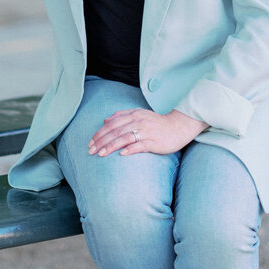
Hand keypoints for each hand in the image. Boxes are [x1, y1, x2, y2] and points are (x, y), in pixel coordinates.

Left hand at [88, 108, 207, 156]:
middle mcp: (138, 121)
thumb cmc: (157, 123)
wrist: (178, 127)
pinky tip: (121, 154)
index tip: (90, 143)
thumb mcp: (139, 114)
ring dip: (111, 146)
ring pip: (124, 138)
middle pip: (115, 131)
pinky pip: (140, 145)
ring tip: (100, 154)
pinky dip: (130, 149)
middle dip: (101, 141)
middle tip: (90, 150)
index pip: (112, 124)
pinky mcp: (154, 142)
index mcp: (133, 114)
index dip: (99, 133)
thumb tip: (105, 120)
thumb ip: (122, 116)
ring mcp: (146, 132)